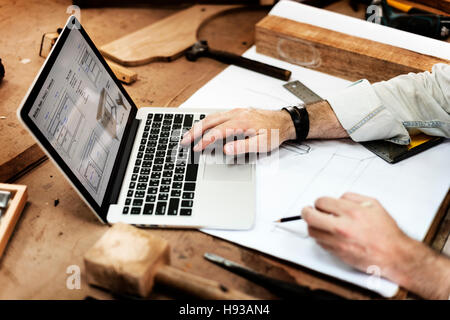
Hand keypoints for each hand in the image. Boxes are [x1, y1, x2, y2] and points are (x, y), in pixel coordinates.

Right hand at [180, 108, 295, 154]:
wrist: (285, 121)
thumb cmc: (275, 132)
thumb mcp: (261, 144)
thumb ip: (243, 147)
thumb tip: (226, 149)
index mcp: (241, 122)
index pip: (217, 132)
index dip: (204, 140)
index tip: (196, 148)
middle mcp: (236, 114)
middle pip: (209, 121)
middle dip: (194, 131)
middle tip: (184, 140)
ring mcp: (236, 111)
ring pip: (212, 116)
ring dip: (199, 125)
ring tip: (189, 134)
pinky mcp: (238, 112)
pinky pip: (218, 115)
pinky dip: (207, 121)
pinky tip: (204, 126)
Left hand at [302, 192, 411, 278]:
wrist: (394, 255)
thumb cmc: (386, 233)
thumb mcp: (374, 205)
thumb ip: (352, 198)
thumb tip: (337, 198)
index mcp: (352, 212)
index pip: (321, 202)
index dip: (319, 202)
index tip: (320, 204)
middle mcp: (342, 227)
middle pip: (310, 216)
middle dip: (307, 212)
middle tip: (308, 211)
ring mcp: (338, 241)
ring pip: (312, 231)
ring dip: (313, 225)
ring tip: (319, 223)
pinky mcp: (337, 253)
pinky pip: (320, 243)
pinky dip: (320, 237)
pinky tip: (328, 234)